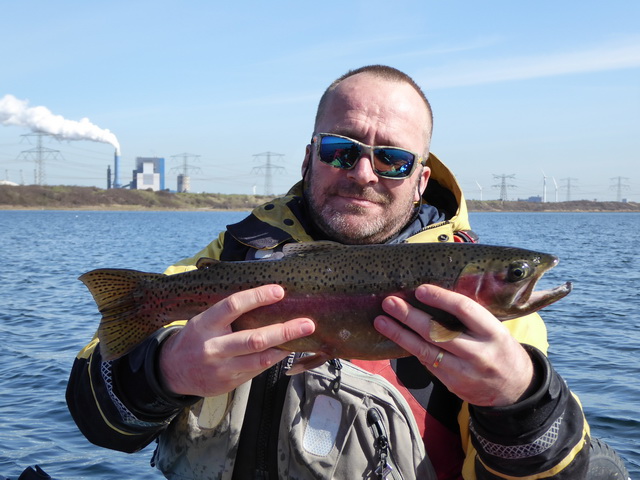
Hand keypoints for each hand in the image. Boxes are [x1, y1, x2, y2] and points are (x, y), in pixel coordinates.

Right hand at [159, 284, 314, 397]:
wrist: (172, 371)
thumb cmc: (196, 338)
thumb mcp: (203, 320)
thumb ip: (227, 313)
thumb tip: (265, 299)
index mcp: (205, 324)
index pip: (233, 306)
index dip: (257, 297)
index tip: (279, 290)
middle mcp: (214, 347)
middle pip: (254, 339)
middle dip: (284, 331)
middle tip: (307, 323)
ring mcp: (222, 368)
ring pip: (260, 359)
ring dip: (285, 348)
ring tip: (305, 337)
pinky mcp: (230, 383)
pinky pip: (257, 371)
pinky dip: (274, 359)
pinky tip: (287, 350)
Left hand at [374, 284, 532, 406]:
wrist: (514, 389)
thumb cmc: (498, 348)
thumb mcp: (493, 329)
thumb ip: (469, 317)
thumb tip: (432, 295)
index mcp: (492, 332)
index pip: (464, 310)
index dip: (441, 298)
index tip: (420, 289)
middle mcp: (478, 352)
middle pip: (438, 332)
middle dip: (410, 316)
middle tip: (389, 302)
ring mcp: (464, 371)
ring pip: (426, 351)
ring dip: (400, 334)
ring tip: (381, 321)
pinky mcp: (452, 384)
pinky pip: (427, 362)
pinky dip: (411, 348)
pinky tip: (396, 336)